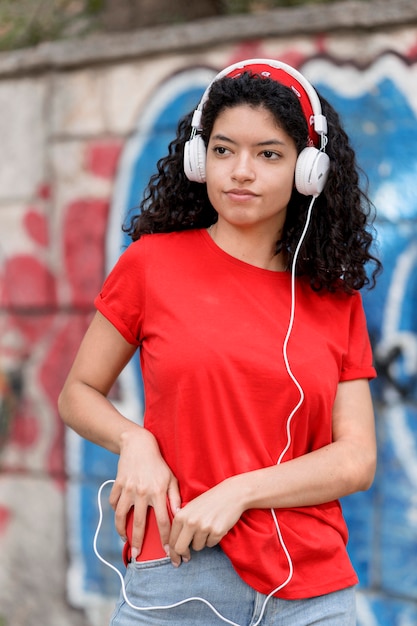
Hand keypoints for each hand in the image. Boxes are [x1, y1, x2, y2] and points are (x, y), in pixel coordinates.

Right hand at [109, 427, 180, 557]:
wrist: (138, 445)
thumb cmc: (158, 464)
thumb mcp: (171, 478)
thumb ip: (175, 497)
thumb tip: (179, 515)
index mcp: (158, 492)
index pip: (163, 521)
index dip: (165, 538)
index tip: (166, 551)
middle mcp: (142, 492)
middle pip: (140, 523)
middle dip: (139, 542)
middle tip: (137, 555)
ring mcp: (128, 488)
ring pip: (122, 516)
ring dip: (122, 531)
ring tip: (125, 539)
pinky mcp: (118, 484)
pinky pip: (114, 503)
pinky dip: (116, 512)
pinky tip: (120, 518)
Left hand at [168, 477, 243, 566]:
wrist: (231, 494)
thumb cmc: (210, 500)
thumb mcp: (190, 507)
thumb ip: (181, 523)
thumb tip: (173, 545)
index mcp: (181, 515)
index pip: (172, 540)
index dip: (172, 552)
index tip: (175, 559)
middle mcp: (190, 522)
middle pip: (180, 548)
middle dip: (183, 555)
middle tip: (186, 558)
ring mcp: (203, 527)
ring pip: (197, 547)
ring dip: (202, 542)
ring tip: (208, 528)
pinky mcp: (216, 532)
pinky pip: (211, 544)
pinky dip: (213, 539)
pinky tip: (216, 527)